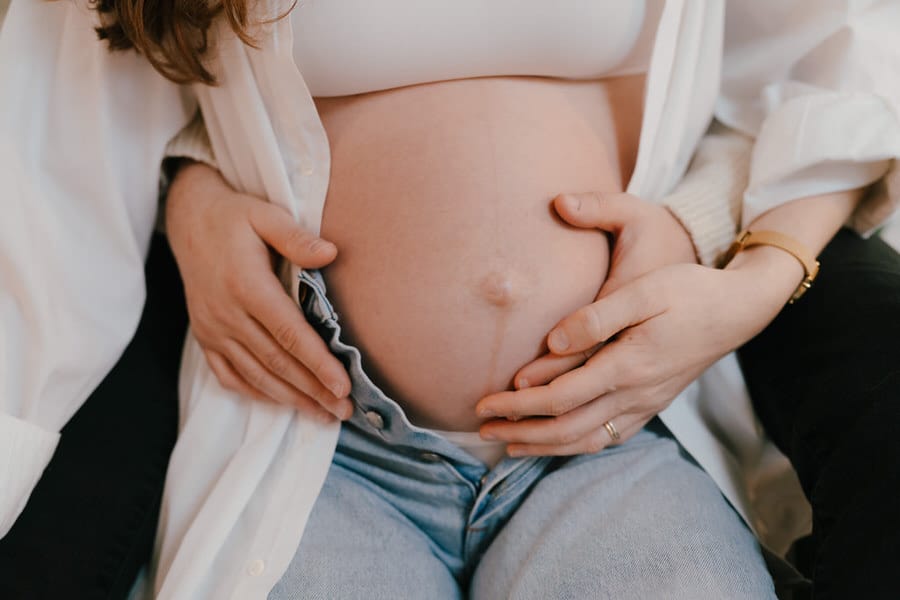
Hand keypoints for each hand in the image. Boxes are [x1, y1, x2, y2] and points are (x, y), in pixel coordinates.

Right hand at [166, 162, 352, 421]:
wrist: (187, 218)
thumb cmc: (235, 216)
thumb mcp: (266, 215)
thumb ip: (297, 237)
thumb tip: (332, 253)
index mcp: (246, 286)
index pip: (289, 334)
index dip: (318, 363)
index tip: (344, 386)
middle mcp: (227, 314)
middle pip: (277, 363)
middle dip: (313, 390)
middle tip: (345, 410)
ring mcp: (213, 329)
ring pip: (256, 375)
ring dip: (291, 399)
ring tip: (324, 414)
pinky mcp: (204, 337)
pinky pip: (230, 376)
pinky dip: (257, 393)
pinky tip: (283, 403)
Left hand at [476, 191, 794, 454]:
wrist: (737, 309)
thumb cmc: (688, 291)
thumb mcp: (643, 291)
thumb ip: (596, 318)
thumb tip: (552, 342)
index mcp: (628, 365)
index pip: (560, 397)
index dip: (518, 404)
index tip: (485, 401)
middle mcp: (636, 394)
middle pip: (567, 427)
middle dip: (521, 432)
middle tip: (483, 429)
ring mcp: (646, 404)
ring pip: (587, 440)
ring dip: (545, 445)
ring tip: (510, 445)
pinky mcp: (652, 404)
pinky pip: (610, 437)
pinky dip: (577, 445)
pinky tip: (558, 443)